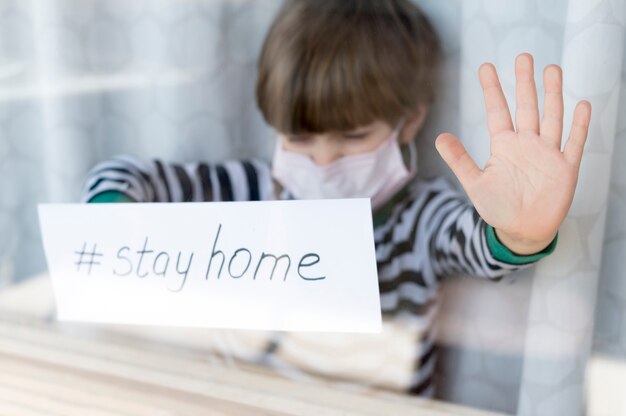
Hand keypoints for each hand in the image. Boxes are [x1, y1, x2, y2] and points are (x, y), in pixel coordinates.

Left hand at [435, 53, 591, 254]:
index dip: (492, 90)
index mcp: (504, 146)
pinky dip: (579, 125)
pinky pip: (574, 143)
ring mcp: (547, 154)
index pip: (498, 111)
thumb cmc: (498, 208)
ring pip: (552, 117)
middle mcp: (526, 144)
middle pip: (527, 107)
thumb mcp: (475, 183)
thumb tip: (439, 137)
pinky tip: (581, 105)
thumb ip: (459, 160)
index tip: (485, 67)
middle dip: (525, 82)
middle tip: (523, 56)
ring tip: (552, 69)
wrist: (522, 231)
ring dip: (553, 95)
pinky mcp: (565, 168)